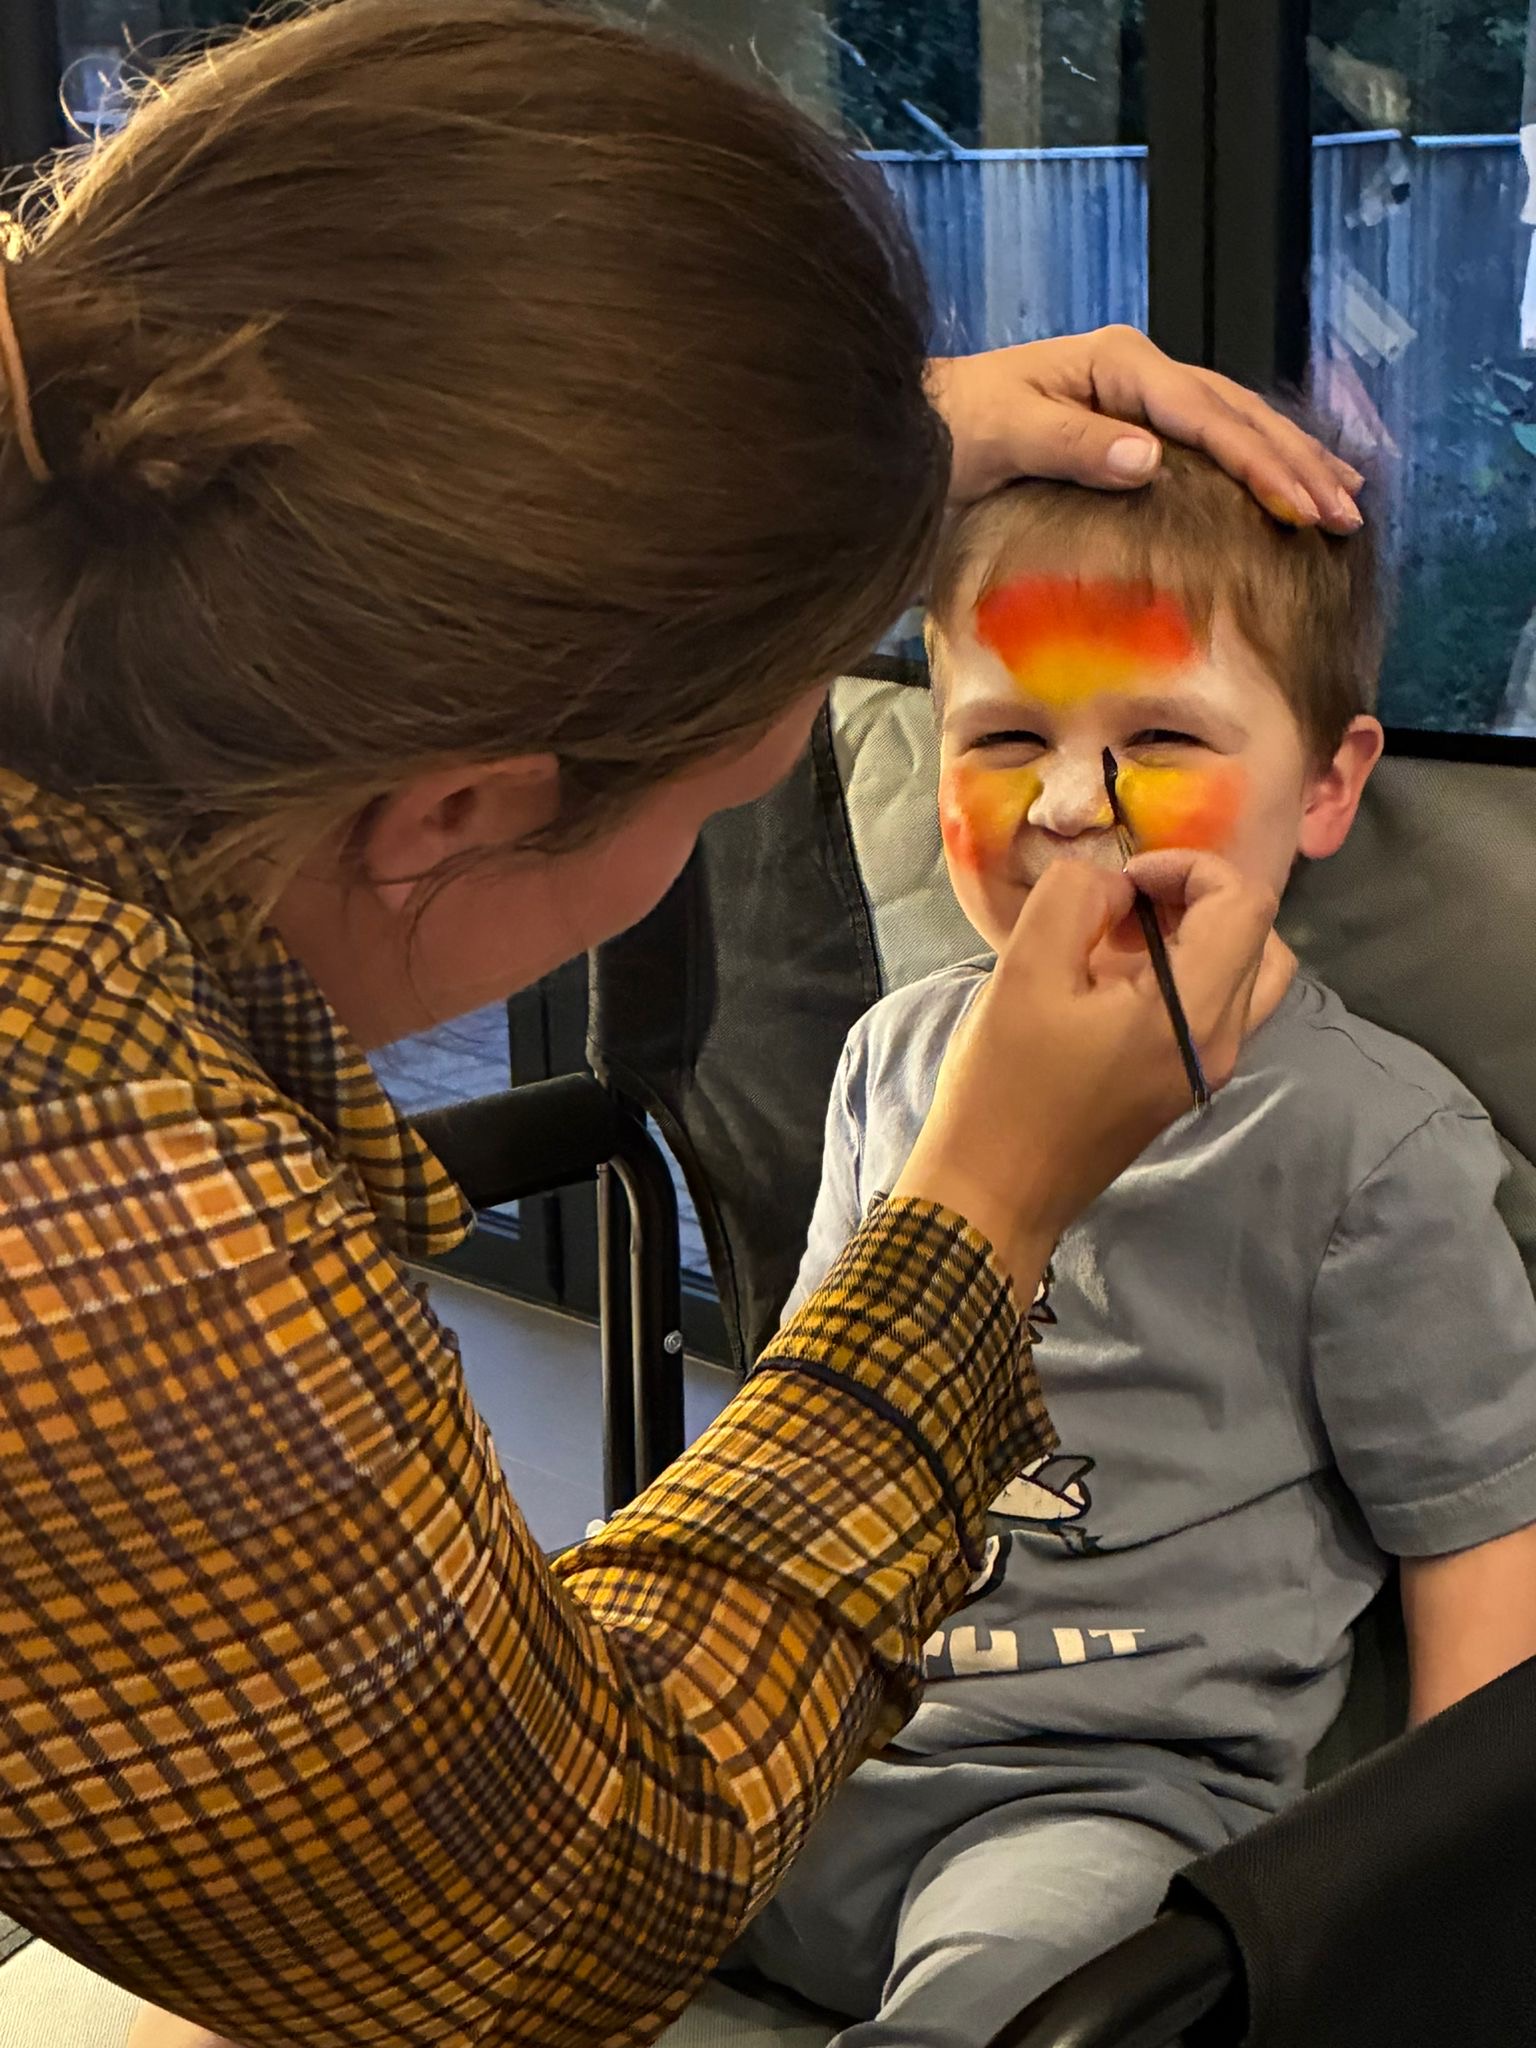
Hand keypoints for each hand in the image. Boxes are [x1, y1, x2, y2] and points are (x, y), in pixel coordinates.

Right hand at [891, 851, 1275, 1299]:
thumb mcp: (1023, 971)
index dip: (1189, 867)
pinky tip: (1109, 984)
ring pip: (1244, 975)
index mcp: (1193, 1014)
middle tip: (1122, 906)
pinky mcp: (1183, 1085)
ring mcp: (1206, 1070)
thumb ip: (1075, 899)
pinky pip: (1213, 1009)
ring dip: (1193, 938)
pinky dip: (1181, 975)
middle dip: (1194, 899)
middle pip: (1257, 935)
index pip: (1247, 903)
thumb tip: (1116, 888)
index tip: (1122, 882)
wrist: (993, 1194)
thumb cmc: (1003, 1086)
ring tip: (1117, 942)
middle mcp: (1221, 1043)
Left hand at [927, 326, 1364, 530]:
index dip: (1262, 463)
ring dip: (1287, 462)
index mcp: (1116, 365)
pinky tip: (1277, 492)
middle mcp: (1134, 375)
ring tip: (1341, 498)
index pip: (1207, 417)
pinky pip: (1202, 448)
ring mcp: (1132, 402)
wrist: (905, 431)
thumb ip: (1073, 445)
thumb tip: (1151, 459)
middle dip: (1296, 463)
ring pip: (1230, 427)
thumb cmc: (944, 434)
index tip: (1305, 505)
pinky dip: (1246, 468)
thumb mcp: (1002, 437)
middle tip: (1348, 513)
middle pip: (1236, 416)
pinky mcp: (1123, 432)